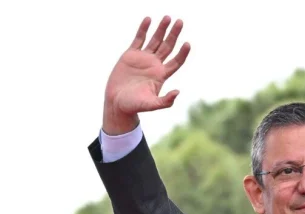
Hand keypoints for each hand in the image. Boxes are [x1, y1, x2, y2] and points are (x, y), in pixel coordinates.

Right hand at [103, 16, 190, 134]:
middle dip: (174, 34)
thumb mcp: (151, 104)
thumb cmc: (134, 106)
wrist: (117, 103)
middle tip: (180, 22)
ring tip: (168, 17)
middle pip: (168, 47)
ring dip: (161, 29)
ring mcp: (143, 58)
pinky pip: (139, 39)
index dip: (182, 53)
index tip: (187, 44)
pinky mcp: (130, 55)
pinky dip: (143, 29)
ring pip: (155, 40)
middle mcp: (154, 65)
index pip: (176, 61)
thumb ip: (165, 101)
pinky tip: (148, 19)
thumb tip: (178, 92)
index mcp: (161, 75)